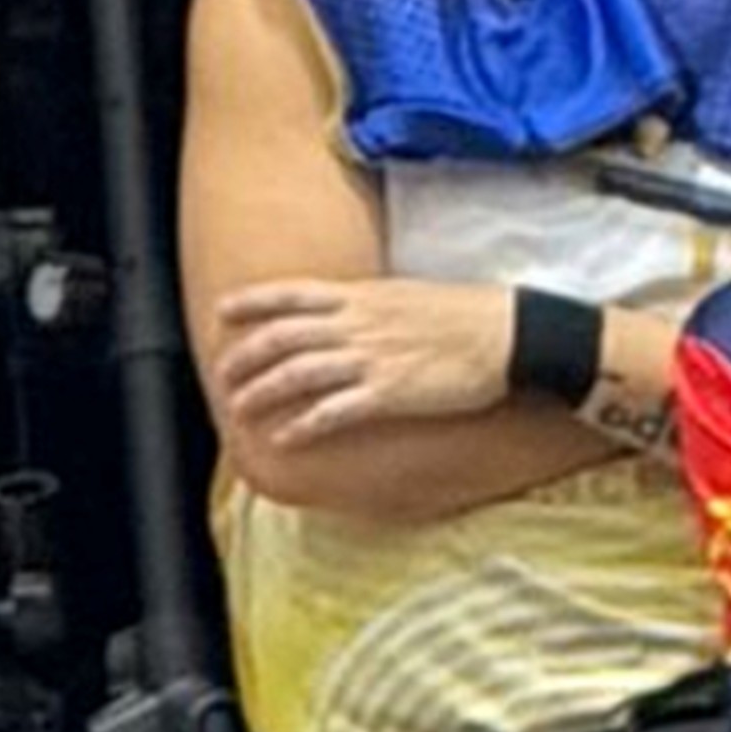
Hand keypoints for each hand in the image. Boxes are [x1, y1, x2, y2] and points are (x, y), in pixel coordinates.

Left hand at [207, 276, 518, 446]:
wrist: (508, 334)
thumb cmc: (464, 313)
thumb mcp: (406, 294)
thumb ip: (367, 302)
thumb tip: (343, 308)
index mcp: (361, 295)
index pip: (291, 294)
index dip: (252, 302)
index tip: (222, 311)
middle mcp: (357, 324)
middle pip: (282, 337)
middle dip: (244, 357)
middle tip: (222, 375)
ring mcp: (371, 359)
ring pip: (297, 374)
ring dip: (262, 392)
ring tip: (241, 410)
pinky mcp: (389, 394)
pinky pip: (332, 412)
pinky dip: (302, 426)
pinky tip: (284, 438)